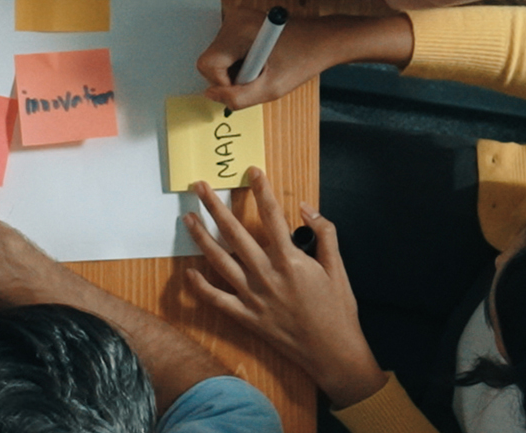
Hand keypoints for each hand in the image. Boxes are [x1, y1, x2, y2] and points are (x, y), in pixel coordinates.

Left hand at [183, 169, 387, 406]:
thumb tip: (306, 208)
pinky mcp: (246, 316)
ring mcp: (253, 296)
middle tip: (199, 187)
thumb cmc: (339, 310)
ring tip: (187, 218)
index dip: (262, 191)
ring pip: (219, 260)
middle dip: (215, 206)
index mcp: (291, 260)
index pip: (272, 216)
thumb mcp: (338, 268)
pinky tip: (187, 272)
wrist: (334, 353)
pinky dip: (199, 286)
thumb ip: (325, 234)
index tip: (253, 172)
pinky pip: (215, 299)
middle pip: (234, 233)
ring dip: (201, 237)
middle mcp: (267, 274)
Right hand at [196, 11, 412, 109]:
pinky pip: (227, 48)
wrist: (325, 39)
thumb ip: (237, 97)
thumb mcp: (272, 89)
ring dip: (236, 69)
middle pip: (211, 59)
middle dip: (231, 75)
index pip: (207, 64)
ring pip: (218, 55)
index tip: (250, 82)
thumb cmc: (304, 60)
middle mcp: (233, 18)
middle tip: (260, 75)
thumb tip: (211, 95)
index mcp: (239, 30)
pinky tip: (261, 59)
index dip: (224, 82)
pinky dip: (239, 60)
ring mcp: (236, 16)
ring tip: (263, 67)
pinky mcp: (241, 19)